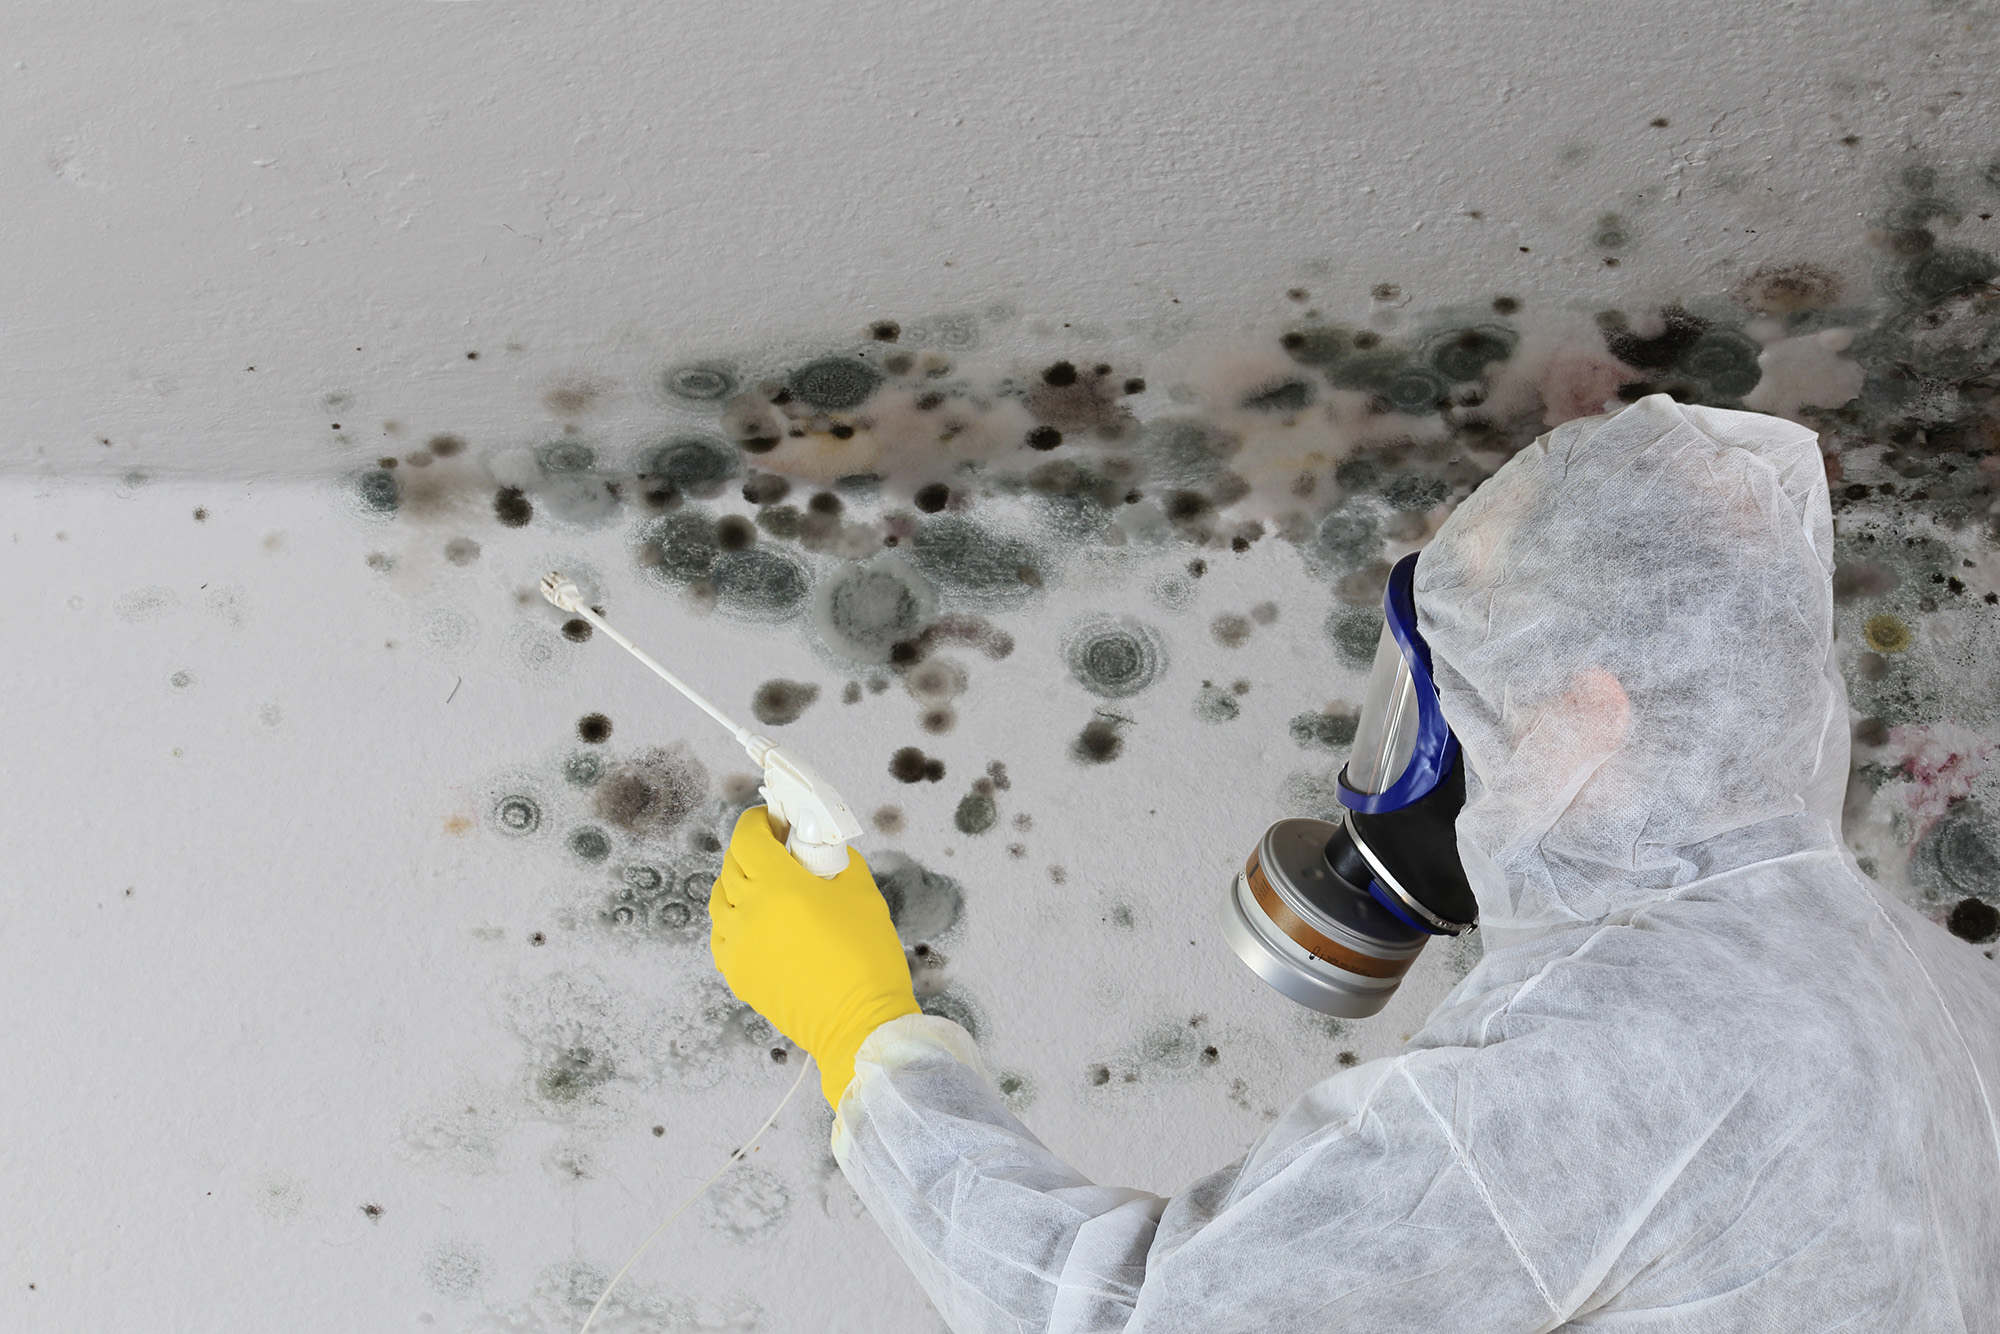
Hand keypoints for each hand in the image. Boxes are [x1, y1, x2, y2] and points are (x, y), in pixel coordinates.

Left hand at [710, 807, 920, 1104]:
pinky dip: (733, 920)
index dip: (758, 821)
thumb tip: (819, 849)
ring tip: (766, 887)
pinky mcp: (738, 974)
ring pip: (720, 900)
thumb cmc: (866, 954)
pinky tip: (758, 923)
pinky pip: (722, 936)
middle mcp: (746, 911)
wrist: (859, 1022)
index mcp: (776, 884)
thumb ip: (836, 860)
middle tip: (777, 849)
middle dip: (751, 849)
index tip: (773, 819)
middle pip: (731, 865)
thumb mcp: (862, 890)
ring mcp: (737, 946)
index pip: (747, 837)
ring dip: (738, 884)